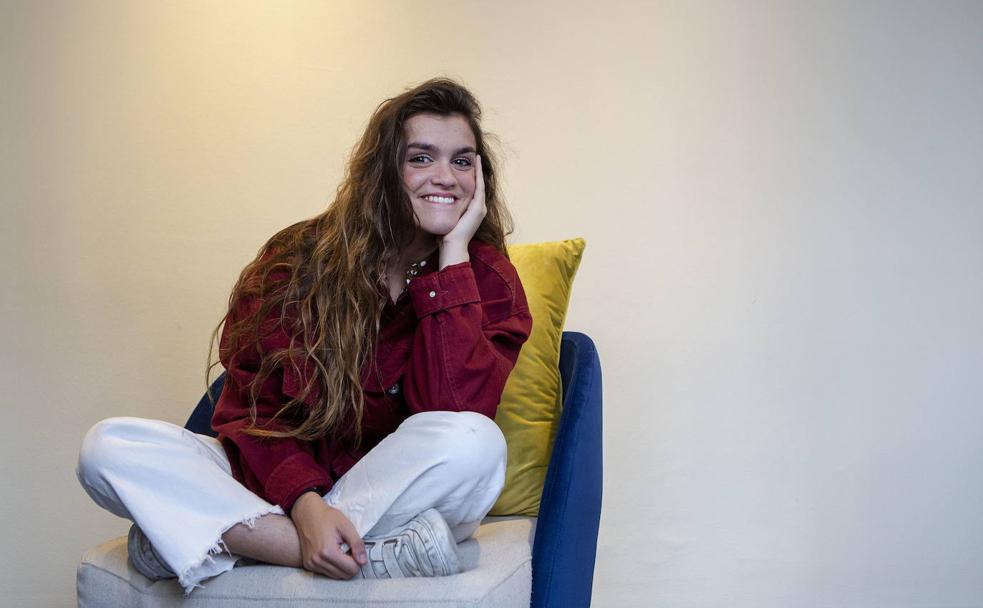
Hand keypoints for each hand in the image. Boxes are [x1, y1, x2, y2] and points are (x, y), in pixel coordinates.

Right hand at [290, 492, 366, 578]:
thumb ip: (357, 544)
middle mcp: (317, 561)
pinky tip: (331, 552)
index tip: (354, 548)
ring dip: (341, 566)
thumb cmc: (326, 516)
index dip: (357, 560)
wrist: (307, 513)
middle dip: (350, 564)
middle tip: (347, 548)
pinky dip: (333, 565)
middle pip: (344, 575)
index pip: (351, 569)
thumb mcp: (346, 526)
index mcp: (327, 552)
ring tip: (339, 549)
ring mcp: (311, 564)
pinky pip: (327, 572)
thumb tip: (363, 562)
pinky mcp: (308, 565)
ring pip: (336, 576)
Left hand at [439, 154, 486, 268]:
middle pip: (477, 185)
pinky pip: (479, 185)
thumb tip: (431, 201)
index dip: (470, 178)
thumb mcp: (444, 217)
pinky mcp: (478, 208)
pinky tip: (475, 162)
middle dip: (476, 171)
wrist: (452, 246)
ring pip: (480, 184)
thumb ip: (441, 208)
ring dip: (478, 170)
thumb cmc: (445, 236)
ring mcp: (480, 208)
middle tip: (474, 157)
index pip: (471, 190)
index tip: (465, 166)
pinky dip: (478, 174)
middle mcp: (479, 209)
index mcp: (471, 211)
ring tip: (476, 157)